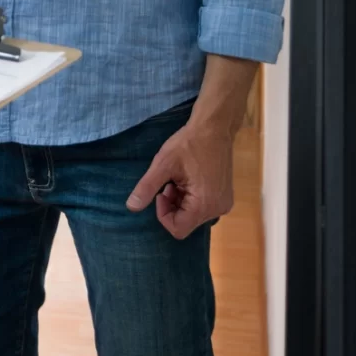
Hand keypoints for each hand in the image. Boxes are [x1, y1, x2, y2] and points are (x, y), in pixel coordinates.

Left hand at [125, 118, 235, 239]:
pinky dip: (190, 198)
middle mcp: (218, 209)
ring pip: (192, 215)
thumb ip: (147, 187)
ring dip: (180, 201)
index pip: (177, 229)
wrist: (214, 127)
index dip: (163, 213)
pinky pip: (202, 207)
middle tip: (170, 182)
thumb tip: (131, 207)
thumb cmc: (189, 144)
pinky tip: (188, 179)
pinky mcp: (224, 197)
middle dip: (172, 205)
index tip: (161, 191)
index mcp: (205, 205)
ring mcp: (223, 204)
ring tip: (179, 179)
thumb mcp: (163, 164)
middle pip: (185, 222)